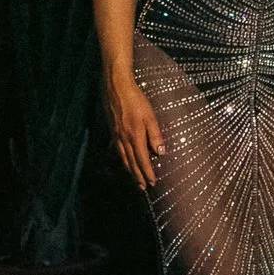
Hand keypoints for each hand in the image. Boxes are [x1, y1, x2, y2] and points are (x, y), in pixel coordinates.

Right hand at [108, 76, 164, 190]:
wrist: (116, 87)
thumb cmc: (136, 100)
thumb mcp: (150, 116)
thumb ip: (155, 135)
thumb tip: (160, 153)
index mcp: (135, 137)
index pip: (143, 160)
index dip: (148, 173)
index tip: (152, 183)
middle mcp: (124, 139)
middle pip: (132, 163)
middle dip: (138, 176)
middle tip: (143, 188)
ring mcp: (117, 135)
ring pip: (124, 158)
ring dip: (130, 170)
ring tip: (134, 179)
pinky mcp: (113, 130)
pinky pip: (118, 150)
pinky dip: (122, 160)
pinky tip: (124, 161)